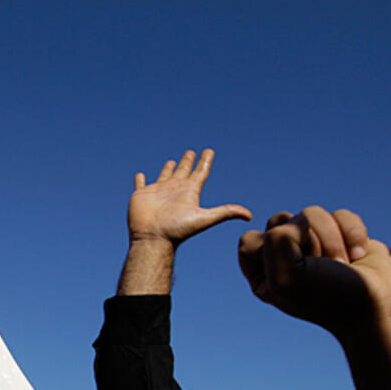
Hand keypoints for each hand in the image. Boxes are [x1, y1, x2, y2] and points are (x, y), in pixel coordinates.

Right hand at [127, 149, 250, 247]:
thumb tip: (250, 216)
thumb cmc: (177, 230)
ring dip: (168, 169)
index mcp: (188, 192)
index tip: (209, 151)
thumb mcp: (204, 218)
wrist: (153, 239)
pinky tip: (140, 175)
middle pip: (183, 172)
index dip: (205, 161)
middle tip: (191, 152)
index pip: (200, 173)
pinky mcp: (141, 195)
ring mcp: (158, 193)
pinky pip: (140, 185)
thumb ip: (226, 212)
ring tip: (171, 161)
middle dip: (188, 162)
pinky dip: (140, 180)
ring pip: (164, 176)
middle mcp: (174, 190)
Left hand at [238, 207, 390, 337]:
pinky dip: (352, 232)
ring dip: (331, 237)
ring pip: (311, 213)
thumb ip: (276, 240)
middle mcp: (286, 259)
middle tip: (321, 266)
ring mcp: (315, 246)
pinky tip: (360, 255)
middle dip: (305, 240)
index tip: (294, 268)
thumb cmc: (330, 297)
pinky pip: (340, 214)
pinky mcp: (343, 236)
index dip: (271, 248)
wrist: (380, 305)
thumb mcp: (287, 277)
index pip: (249, 241)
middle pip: (279, 220)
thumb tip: (299, 219)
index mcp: (264, 275)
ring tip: (343, 263)